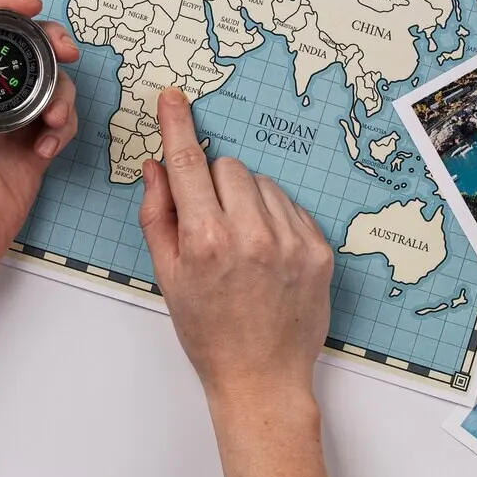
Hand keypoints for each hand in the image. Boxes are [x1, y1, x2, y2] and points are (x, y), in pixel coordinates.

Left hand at [0, 0, 79, 289]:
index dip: (1, 11)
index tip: (30, 5)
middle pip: (22, 53)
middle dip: (48, 45)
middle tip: (66, 52)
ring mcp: (8, 127)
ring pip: (47, 86)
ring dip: (60, 94)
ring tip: (52, 122)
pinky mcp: (30, 152)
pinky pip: (58, 123)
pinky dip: (63, 127)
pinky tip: (49, 148)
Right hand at [139, 88, 333, 400]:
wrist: (261, 378)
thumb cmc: (208, 332)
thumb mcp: (167, 276)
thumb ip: (157, 215)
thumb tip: (157, 168)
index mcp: (205, 240)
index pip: (189, 163)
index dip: (177, 126)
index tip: (174, 98)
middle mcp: (250, 235)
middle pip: (228, 167)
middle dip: (214, 183)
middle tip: (210, 222)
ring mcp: (290, 241)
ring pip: (262, 183)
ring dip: (246, 199)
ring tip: (241, 243)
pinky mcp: (318, 250)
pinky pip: (290, 206)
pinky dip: (274, 218)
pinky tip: (266, 253)